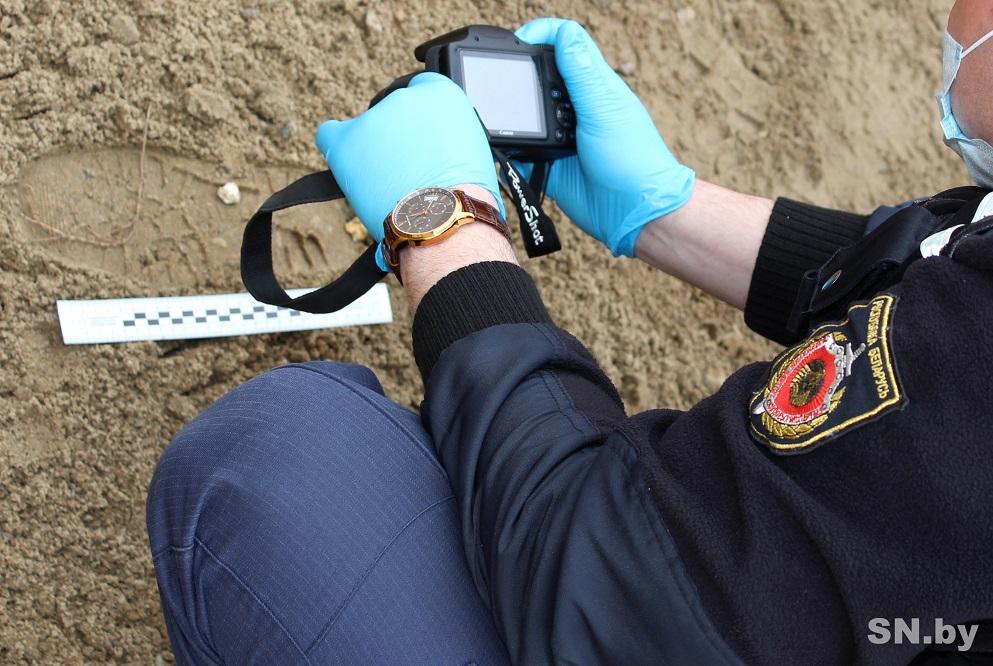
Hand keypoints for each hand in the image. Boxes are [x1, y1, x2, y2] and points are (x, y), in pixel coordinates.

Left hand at [315, 73, 503, 269]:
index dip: (418, 119)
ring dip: (373, 151)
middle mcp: (406, 97)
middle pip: (392, 111)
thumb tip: (434, 145)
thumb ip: (447, 135)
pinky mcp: (347, 140)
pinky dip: (338, 149)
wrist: (444, 220)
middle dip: (396, 137)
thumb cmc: (465, 197)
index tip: (418, 138)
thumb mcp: (471, 149)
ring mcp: (374, 117)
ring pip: (366, 130)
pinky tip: (348, 166)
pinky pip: (330, 135)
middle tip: (407, 169)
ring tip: (388, 185)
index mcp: (442, 93)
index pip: (421, 91)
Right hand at [515, 18, 694, 256]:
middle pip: (536, 78)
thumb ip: (582, 71)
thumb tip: (561, 33)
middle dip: (517, 78)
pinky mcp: (547, 166)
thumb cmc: (633, 157)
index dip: (540, 34)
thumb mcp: (606, 106)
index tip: (517, 41)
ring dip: (511, 118)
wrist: (633, 212)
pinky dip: (507, 154)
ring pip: (522, 117)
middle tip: (501, 86)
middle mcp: (572, 107)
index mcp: (590, 84)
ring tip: (502, 121)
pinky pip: (517, 155)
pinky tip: (500, 152)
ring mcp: (558, 137)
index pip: (563, 44)